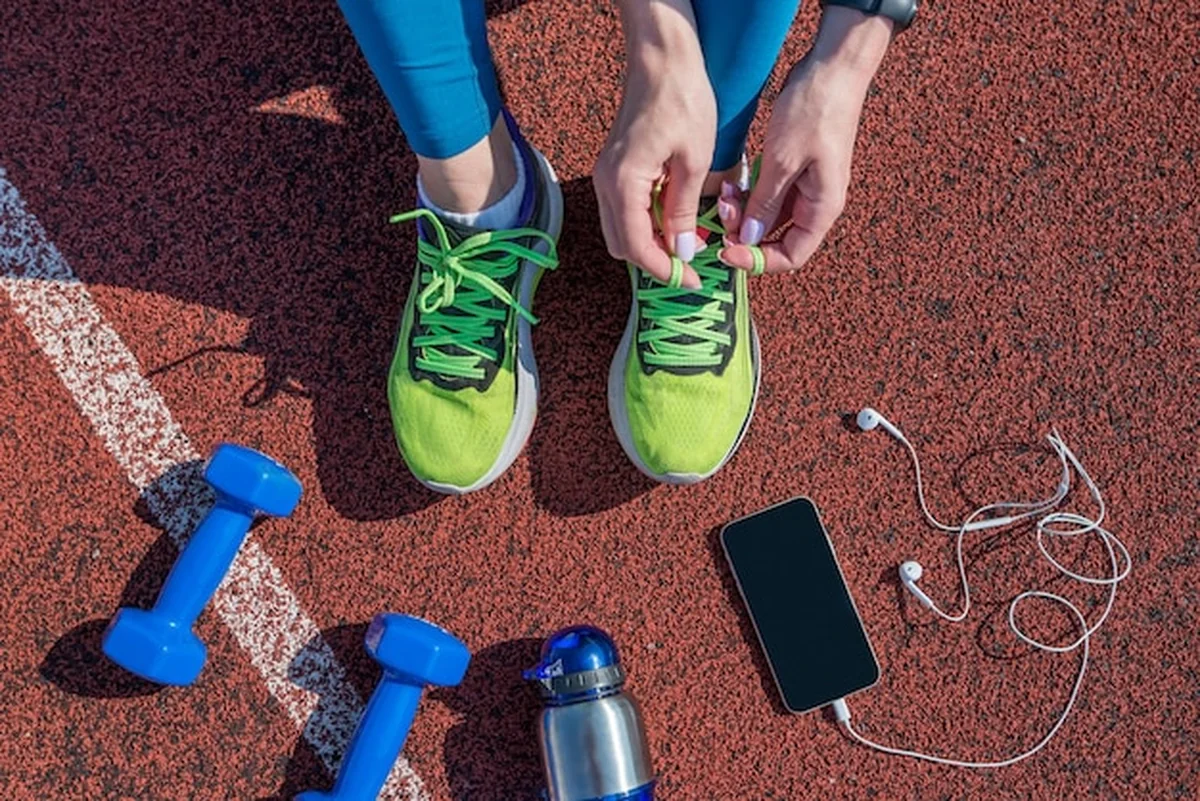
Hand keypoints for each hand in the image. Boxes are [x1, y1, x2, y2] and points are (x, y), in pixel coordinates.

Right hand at [594, 1, 715, 288]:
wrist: (662, 58)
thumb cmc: (683, 100)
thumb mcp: (694, 160)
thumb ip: (683, 211)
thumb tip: (683, 253)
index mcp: (623, 183)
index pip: (636, 247)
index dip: (665, 271)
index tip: (693, 281)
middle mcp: (606, 183)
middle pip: (622, 245)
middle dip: (655, 262)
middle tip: (693, 266)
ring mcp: (606, 175)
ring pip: (621, 230)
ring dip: (651, 244)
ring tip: (688, 245)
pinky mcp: (614, 168)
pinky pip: (624, 210)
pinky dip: (646, 224)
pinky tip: (676, 220)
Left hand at [721, 9, 892, 274]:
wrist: (832, 67)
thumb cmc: (815, 111)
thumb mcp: (782, 161)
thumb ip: (765, 204)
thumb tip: (748, 239)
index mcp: (822, 208)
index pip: (792, 256)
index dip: (759, 261)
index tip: (727, 253)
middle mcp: (816, 203)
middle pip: (777, 238)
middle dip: (745, 234)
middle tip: (722, 216)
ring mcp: (805, 186)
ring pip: (769, 216)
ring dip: (743, 214)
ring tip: (725, 197)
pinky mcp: (793, 169)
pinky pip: (768, 194)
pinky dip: (749, 195)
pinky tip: (733, 185)